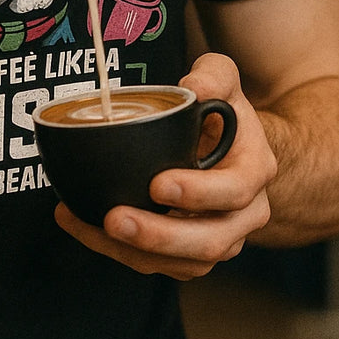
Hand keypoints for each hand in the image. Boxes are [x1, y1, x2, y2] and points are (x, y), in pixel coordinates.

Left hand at [54, 54, 275, 279]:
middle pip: (209, 241)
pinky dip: (119, 252)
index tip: (158, 184)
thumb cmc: (222, 113)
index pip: (234, 191)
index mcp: (253, 171)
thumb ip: (213, 74)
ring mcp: (220, 239)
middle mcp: (244, 214)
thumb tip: (194, 86)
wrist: (233, 147)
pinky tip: (85, 227)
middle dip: (160, 236)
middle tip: (115, 219)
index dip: (199, 193)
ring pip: (183, 263)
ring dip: (134, 251)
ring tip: (91, 226)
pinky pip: (158, 264)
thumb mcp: (223, 80)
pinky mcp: (191, 254)